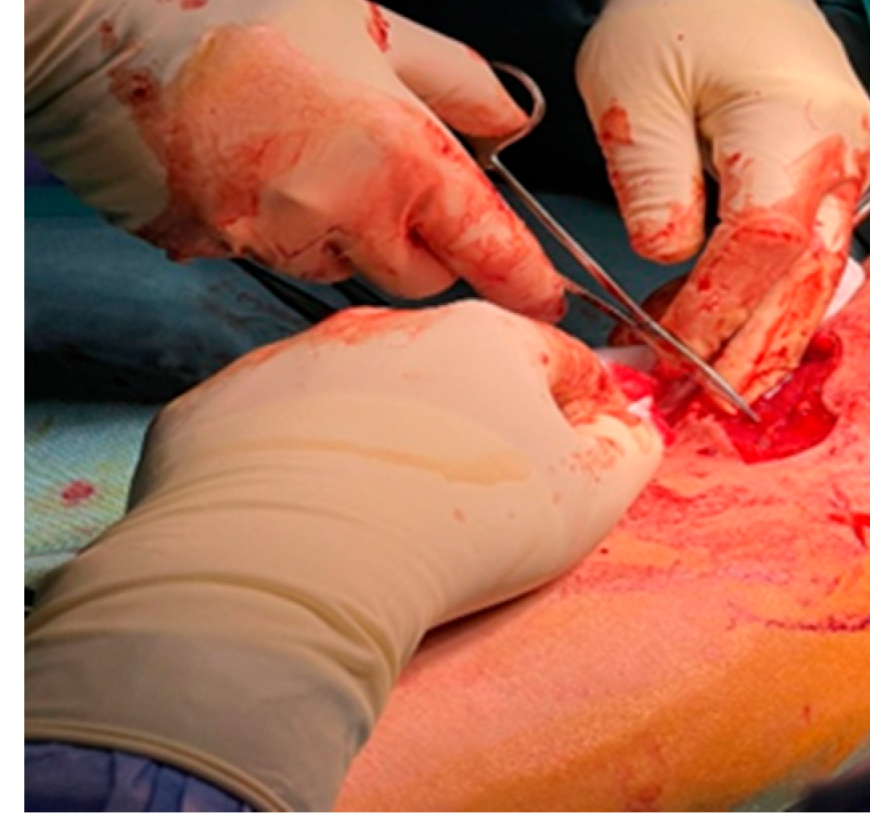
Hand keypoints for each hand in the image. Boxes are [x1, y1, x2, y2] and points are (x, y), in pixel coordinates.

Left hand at [24, 301, 662, 810]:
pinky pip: (271, 426)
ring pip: (360, 391)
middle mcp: (390, 326)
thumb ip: (628, 450)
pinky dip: (292, 458)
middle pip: (456, 369)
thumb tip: (635, 428)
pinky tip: (300, 511)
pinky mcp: (222, 406)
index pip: (555, 357)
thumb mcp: (588, 496)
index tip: (583, 452)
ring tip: (381, 510)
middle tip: (477, 498)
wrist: (298, 557)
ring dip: (382, 431)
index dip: (581, 407)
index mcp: (486, 335)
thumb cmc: (462, 522)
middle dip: (477, 418)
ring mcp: (298, 359)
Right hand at [25, 0, 562, 314]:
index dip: (526, 279)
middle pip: (420, 277)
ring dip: (351, 237)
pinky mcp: (216, 254)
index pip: (486, 246)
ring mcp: (273, 243)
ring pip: (347, 272)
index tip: (549, 297)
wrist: (108, 28)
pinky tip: (260, 173)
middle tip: (401, 184)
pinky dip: (285, 232)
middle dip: (429, 247)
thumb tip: (512, 126)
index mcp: (398, 154)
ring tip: (311, 159)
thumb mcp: (377, 26)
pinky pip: (278, 260)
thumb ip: (459, 82)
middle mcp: (342, 215)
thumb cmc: (253, 16)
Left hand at [491, 0, 869, 398]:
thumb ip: (651, 174)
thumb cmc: (667, 9)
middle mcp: (844, 146)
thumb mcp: (630, 84)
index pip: (766, 240)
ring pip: (817, 272)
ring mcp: (852, 160)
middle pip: (808, 274)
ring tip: (703, 380)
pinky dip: (767, 295)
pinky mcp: (838, 170)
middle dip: (754, 348)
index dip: (720, 306)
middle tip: (699, 408)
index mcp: (793, 115)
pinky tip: (720, 322)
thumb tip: (670, 257)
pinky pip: (811, 249)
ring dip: (763, 332)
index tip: (667, 354)